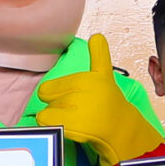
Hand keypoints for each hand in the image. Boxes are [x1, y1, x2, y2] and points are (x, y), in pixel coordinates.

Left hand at [33, 33, 163, 165]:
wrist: (119, 129)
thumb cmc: (107, 103)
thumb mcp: (104, 76)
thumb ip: (99, 56)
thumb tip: (97, 36)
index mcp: (87, 78)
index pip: (47, 88)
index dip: (55, 95)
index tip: (73, 99)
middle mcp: (81, 91)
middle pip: (46, 98)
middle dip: (56, 104)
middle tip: (75, 110)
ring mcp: (76, 108)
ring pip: (45, 112)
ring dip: (56, 117)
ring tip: (76, 119)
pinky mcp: (72, 124)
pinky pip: (47, 122)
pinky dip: (53, 126)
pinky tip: (70, 128)